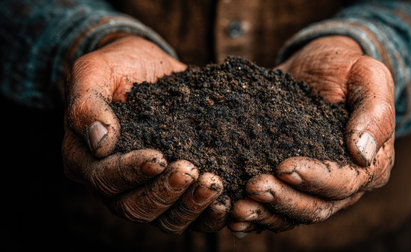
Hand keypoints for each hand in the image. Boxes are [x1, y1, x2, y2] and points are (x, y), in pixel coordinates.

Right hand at [62, 35, 228, 232]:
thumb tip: (101, 142)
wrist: (149, 67)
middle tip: (192, 171)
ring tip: (214, 184)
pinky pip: (191, 214)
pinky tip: (227, 202)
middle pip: (135, 209)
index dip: (131, 173)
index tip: (159, 158)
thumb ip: (87, 103)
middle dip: (165, 194)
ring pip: (165, 219)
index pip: (104, 179)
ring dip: (191, 207)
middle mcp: (116, 183)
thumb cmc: (118, 67)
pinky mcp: (177, 188)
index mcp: (87, 160)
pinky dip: (209, 214)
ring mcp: (148, 189)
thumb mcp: (94, 71)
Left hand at [230, 36, 394, 233]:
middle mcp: (344, 186)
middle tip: (254, 186)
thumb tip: (362, 152)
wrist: (318, 68)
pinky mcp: (289, 184)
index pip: (343, 182)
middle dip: (283, 199)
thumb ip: (374, 112)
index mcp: (369, 165)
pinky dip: (255, 216)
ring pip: (292, 215)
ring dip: (264, 214)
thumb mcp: (368, 76)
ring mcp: (313, 188)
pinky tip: (233, 217)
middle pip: (315, 207)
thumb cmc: (346, 69)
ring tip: (237, 208)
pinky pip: (275, 210)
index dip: (314, 179)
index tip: (284, 167)